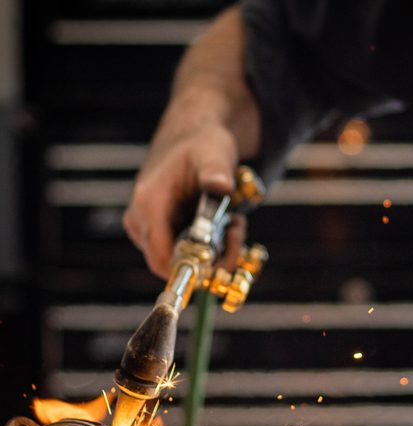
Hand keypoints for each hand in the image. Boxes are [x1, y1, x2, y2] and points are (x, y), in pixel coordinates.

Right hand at [123, 121, 246, 279]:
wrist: (191, 137)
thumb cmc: (200, 144)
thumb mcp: (213, 153)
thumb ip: (215, 170)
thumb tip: (221, 186)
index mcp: (148, 205)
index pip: (162, 260)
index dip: (193, 269)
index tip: (223, 256)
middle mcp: (141, 221)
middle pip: (174, 265)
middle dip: (212, 258)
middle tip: (237, 231)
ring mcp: (147, 229)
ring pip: (181, 261)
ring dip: (215, 252)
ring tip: (233, 223)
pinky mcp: (159, 233)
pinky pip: (184, 254)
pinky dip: (209, 247)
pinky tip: (224, 224)